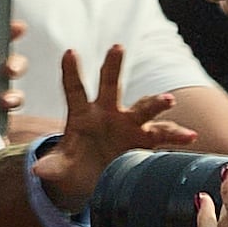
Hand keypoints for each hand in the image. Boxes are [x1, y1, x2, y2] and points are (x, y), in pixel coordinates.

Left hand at [29, 46, 193, 214]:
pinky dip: (177, 135)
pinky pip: (163, 135)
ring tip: (168, 100)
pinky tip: (189, 136)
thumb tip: (38, 171)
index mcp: (81, 114)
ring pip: (143, 108)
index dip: (70, 72)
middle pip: (110, 85)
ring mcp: (128, 124)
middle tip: (117, 47)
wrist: (97, 179)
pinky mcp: (145, 140)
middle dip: (113, 66)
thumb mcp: (62, 167)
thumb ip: (53, 167)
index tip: (69, 52)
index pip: (74, 89)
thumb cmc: (76, 166)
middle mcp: (107, 113)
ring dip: (155, 103)